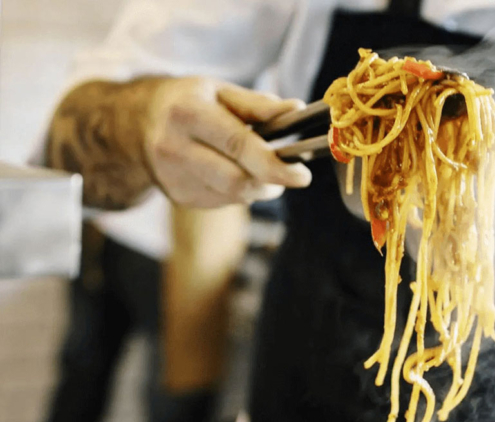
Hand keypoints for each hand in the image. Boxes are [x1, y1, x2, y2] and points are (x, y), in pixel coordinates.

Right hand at [143, 78, 311, 206]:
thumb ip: (258, 105)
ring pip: (234, 197)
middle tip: (290, 173)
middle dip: (271, 182)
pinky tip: (230, 171)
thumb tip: (297, 111)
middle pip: (236, 182)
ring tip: (256, 166)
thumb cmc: (188, 102)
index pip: (238, 146)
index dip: (274, 165)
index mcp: (188, 114)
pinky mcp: (178, 197)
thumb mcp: (218, 91)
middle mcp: (174, 148)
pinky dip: (239, 191)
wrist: (135, 123)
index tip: (302, 174)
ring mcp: (173, 178)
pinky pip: (224, 202)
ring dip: (257, 186)